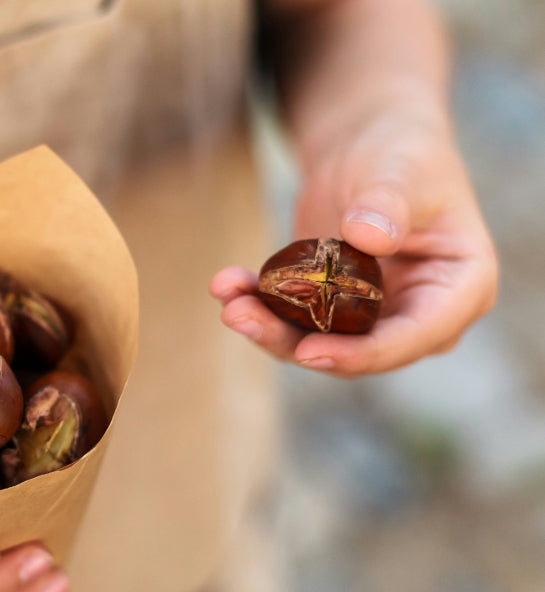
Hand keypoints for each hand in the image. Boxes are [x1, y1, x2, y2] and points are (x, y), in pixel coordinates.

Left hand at [210, 106, 497, 375]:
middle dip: (293, 341)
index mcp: (462, 288)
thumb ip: (389, 203)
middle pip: (357, 351)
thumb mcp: (399, 169)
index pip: (414, 337)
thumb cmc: (399, 151)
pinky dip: (259, 305)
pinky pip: (294, 320)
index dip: (361, 353)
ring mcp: (375, 317)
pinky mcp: (334, 310)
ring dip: (266, 326)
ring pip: (318, 342)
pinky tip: (226, 282)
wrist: (369, 142)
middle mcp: (420, 315)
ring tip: (225, 295)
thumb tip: (369, 238)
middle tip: (238, 316)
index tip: (308, 351)